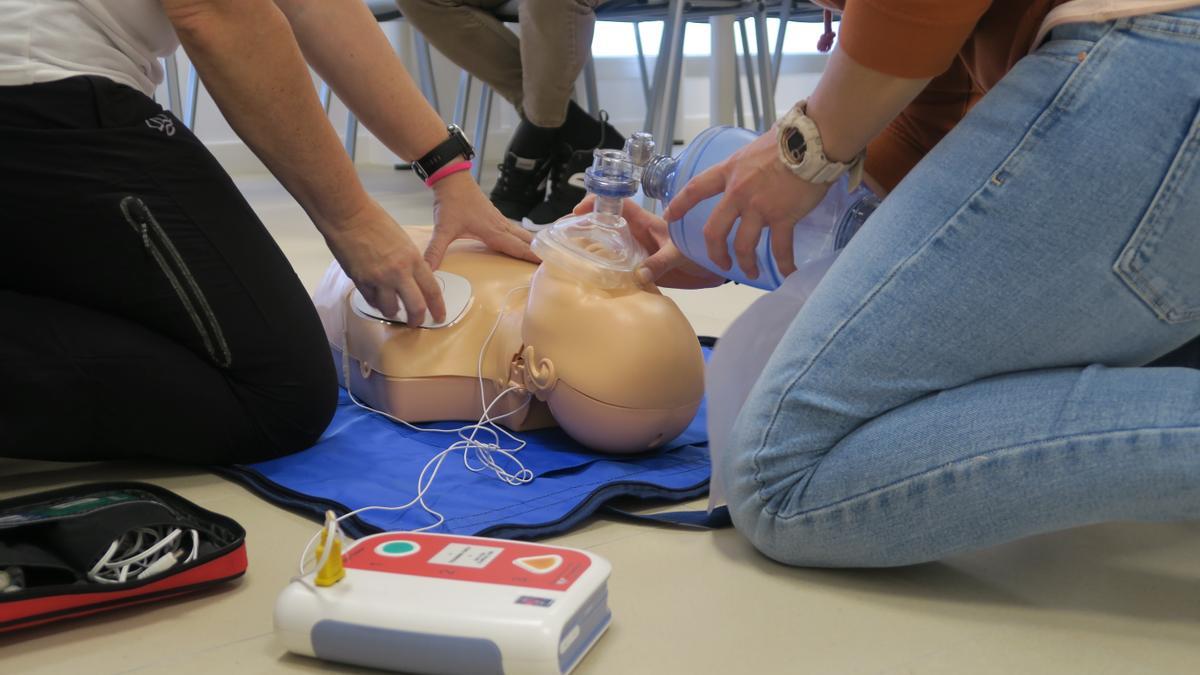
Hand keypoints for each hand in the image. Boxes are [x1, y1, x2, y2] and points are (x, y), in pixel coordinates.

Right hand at [322, 199, 445, 324]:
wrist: (349, 216)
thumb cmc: (375, 221)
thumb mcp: (402, 240)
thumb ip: (409, 262)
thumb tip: (412, 280)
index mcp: (413, 259)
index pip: (432, 290)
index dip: (438, 307)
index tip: (440, 316)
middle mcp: (398, 272)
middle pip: (416, 307)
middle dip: (417, 319)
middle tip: (415, 323)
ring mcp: (378, 279)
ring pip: (390, 309)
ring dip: (392, 312)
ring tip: (392, 309)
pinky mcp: (361, 281)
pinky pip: (371, 301)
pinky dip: (376, 303)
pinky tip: (377, 299)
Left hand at [424, 172, 538, 267]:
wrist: (452, 178)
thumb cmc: (451, 202)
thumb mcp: (443, 229)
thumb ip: (435, 251)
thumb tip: (427, 271)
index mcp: (493, 232)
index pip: (517, 248)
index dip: (532, 257)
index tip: (548, 265)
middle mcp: (500, 226)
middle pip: (525, 241)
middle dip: (538, 253)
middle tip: (553, 264)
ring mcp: (499, 220)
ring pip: (521, 234)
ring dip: (532, 244)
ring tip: (544, 255)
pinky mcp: (495, 216)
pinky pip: (514, 229)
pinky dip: (523, 237)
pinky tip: (523, 241)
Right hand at [572, 197, 723, 289]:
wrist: (712, 271)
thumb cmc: (698, 253)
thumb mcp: (679, 254)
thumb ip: (660, 263)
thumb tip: (638, 275)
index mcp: (645, 222)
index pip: (617, 204)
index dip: (597, 202)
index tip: (578, 211)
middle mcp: (636, 236)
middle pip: (605, 225)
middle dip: (584, 227)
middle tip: (563, 237)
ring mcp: (636, 253)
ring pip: (608, 246)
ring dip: (590, 249)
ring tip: (568, 257)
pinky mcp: (639, 270)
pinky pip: (617, 269)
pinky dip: (604, 273)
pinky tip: (590, 280)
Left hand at [662, 130, 830, 280]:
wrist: (811, 141)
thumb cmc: (788, 138)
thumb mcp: (754, 149)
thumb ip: (748, 165)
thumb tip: (753, 169)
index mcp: (729, 171)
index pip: (695, 189)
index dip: (680, 204)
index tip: (669, 216)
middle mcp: (738, 193)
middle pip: (714, 231)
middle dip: (714, 252)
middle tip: (720, 263)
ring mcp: (759, 208)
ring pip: (743, 245)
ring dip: (745, 263)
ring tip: (750, 271)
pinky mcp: (782, 217)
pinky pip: (780, 248)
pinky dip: (783, 264)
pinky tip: (787, 273)